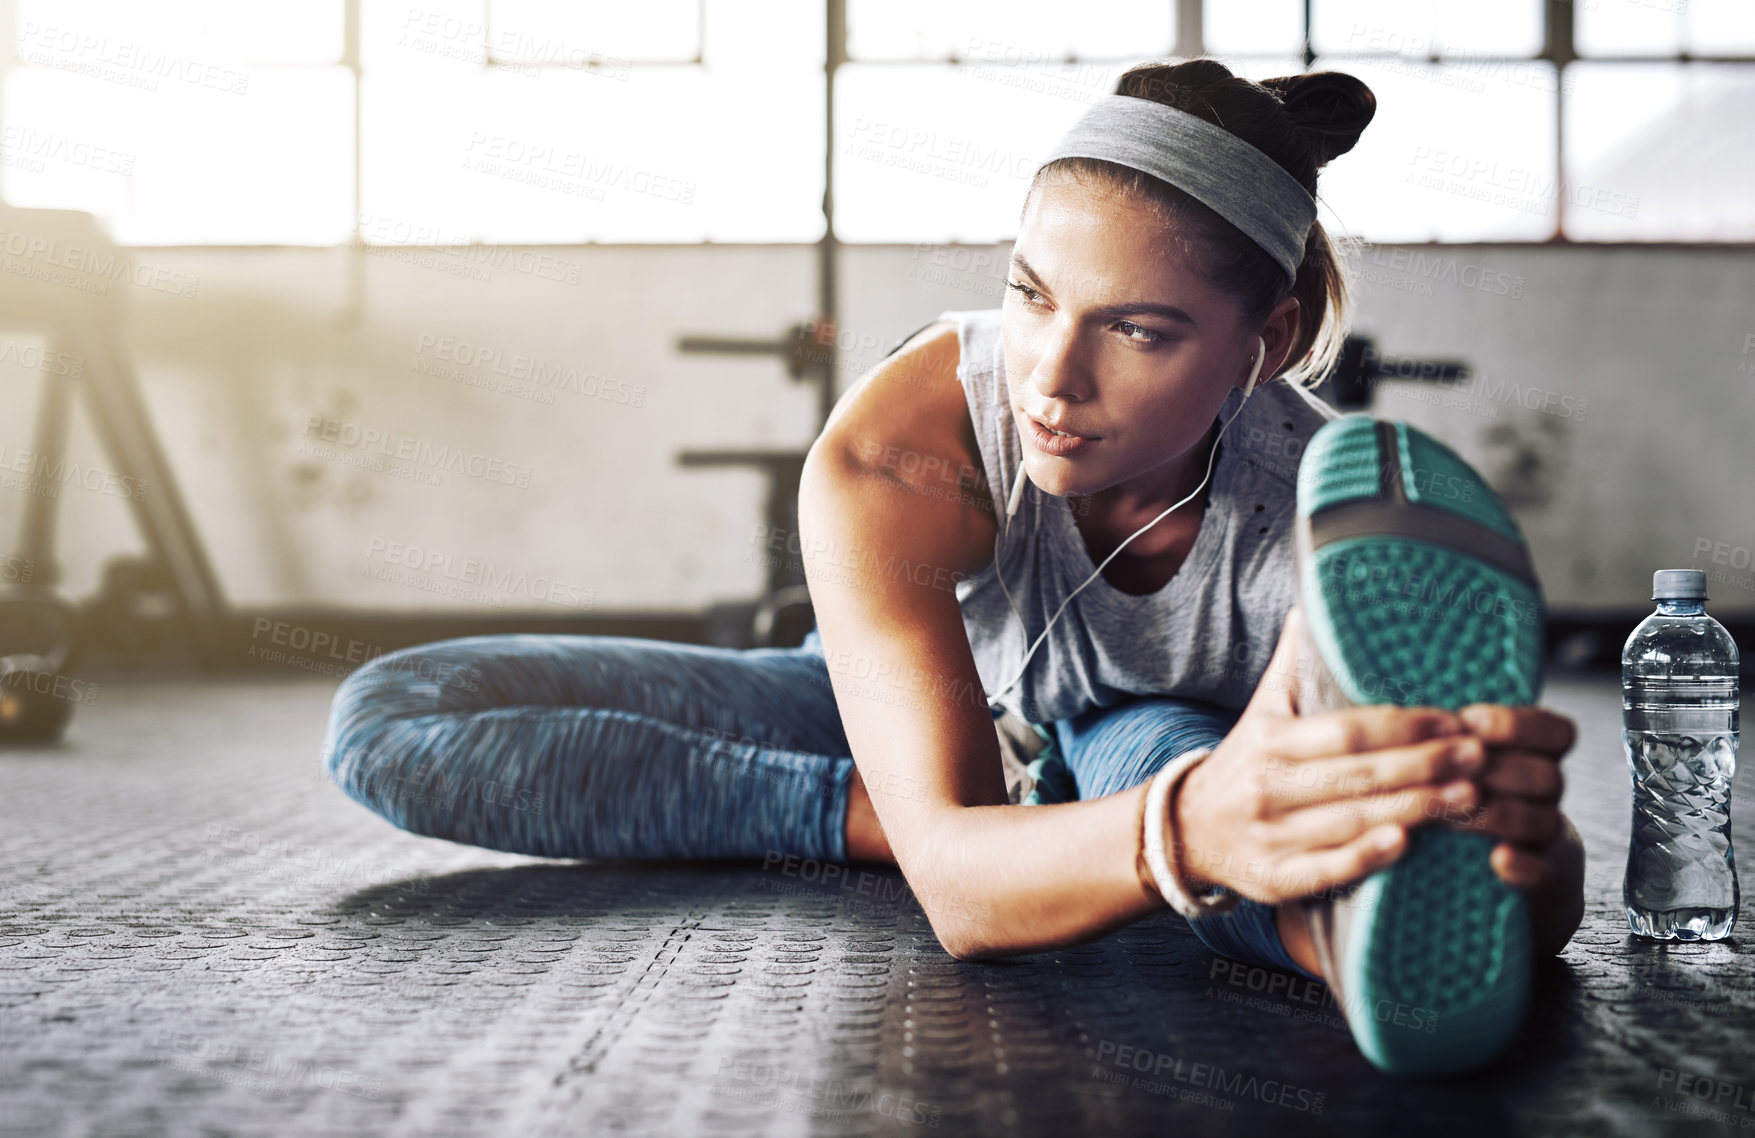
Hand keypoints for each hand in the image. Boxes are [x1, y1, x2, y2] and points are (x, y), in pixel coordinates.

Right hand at [1169, 607, 1483, 904]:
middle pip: (1357, 776)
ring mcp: (1269, 836)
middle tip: (1479, 755)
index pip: (1345, 730)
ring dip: (1415, 810)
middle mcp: (1266, 787)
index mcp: (1269, 740)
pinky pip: (1326, 870)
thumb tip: (1318, 603)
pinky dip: (1366, 858)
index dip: (1403, 726)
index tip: (1452, 719)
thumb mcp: (1263, 709)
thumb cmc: (1245, 763)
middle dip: (1425, 765)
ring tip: (1469, 796)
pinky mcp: (1273, 880)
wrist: (1184, 829)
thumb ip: (1295, 663)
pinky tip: (1409, 844)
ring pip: (1351, 822)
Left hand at [1451, 703, 1574, 889]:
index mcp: (1531, 757)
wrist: (1481, 874)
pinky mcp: (1539, 882)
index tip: (1469, 720)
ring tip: (1448, 816)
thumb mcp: (1451, 764)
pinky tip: (1496, 857)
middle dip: (1497, 771)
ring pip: (1544, 821)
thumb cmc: (1451, 799)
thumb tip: (1393, 709)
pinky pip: (1543, 872)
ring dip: (1496, 815)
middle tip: (1451, 772)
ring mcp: (1544, 840)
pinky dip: (1521, 864)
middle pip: (1547, 776)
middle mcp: (1544, 796)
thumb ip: (1441, 740)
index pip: (1555, 732)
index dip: (1518, 724)